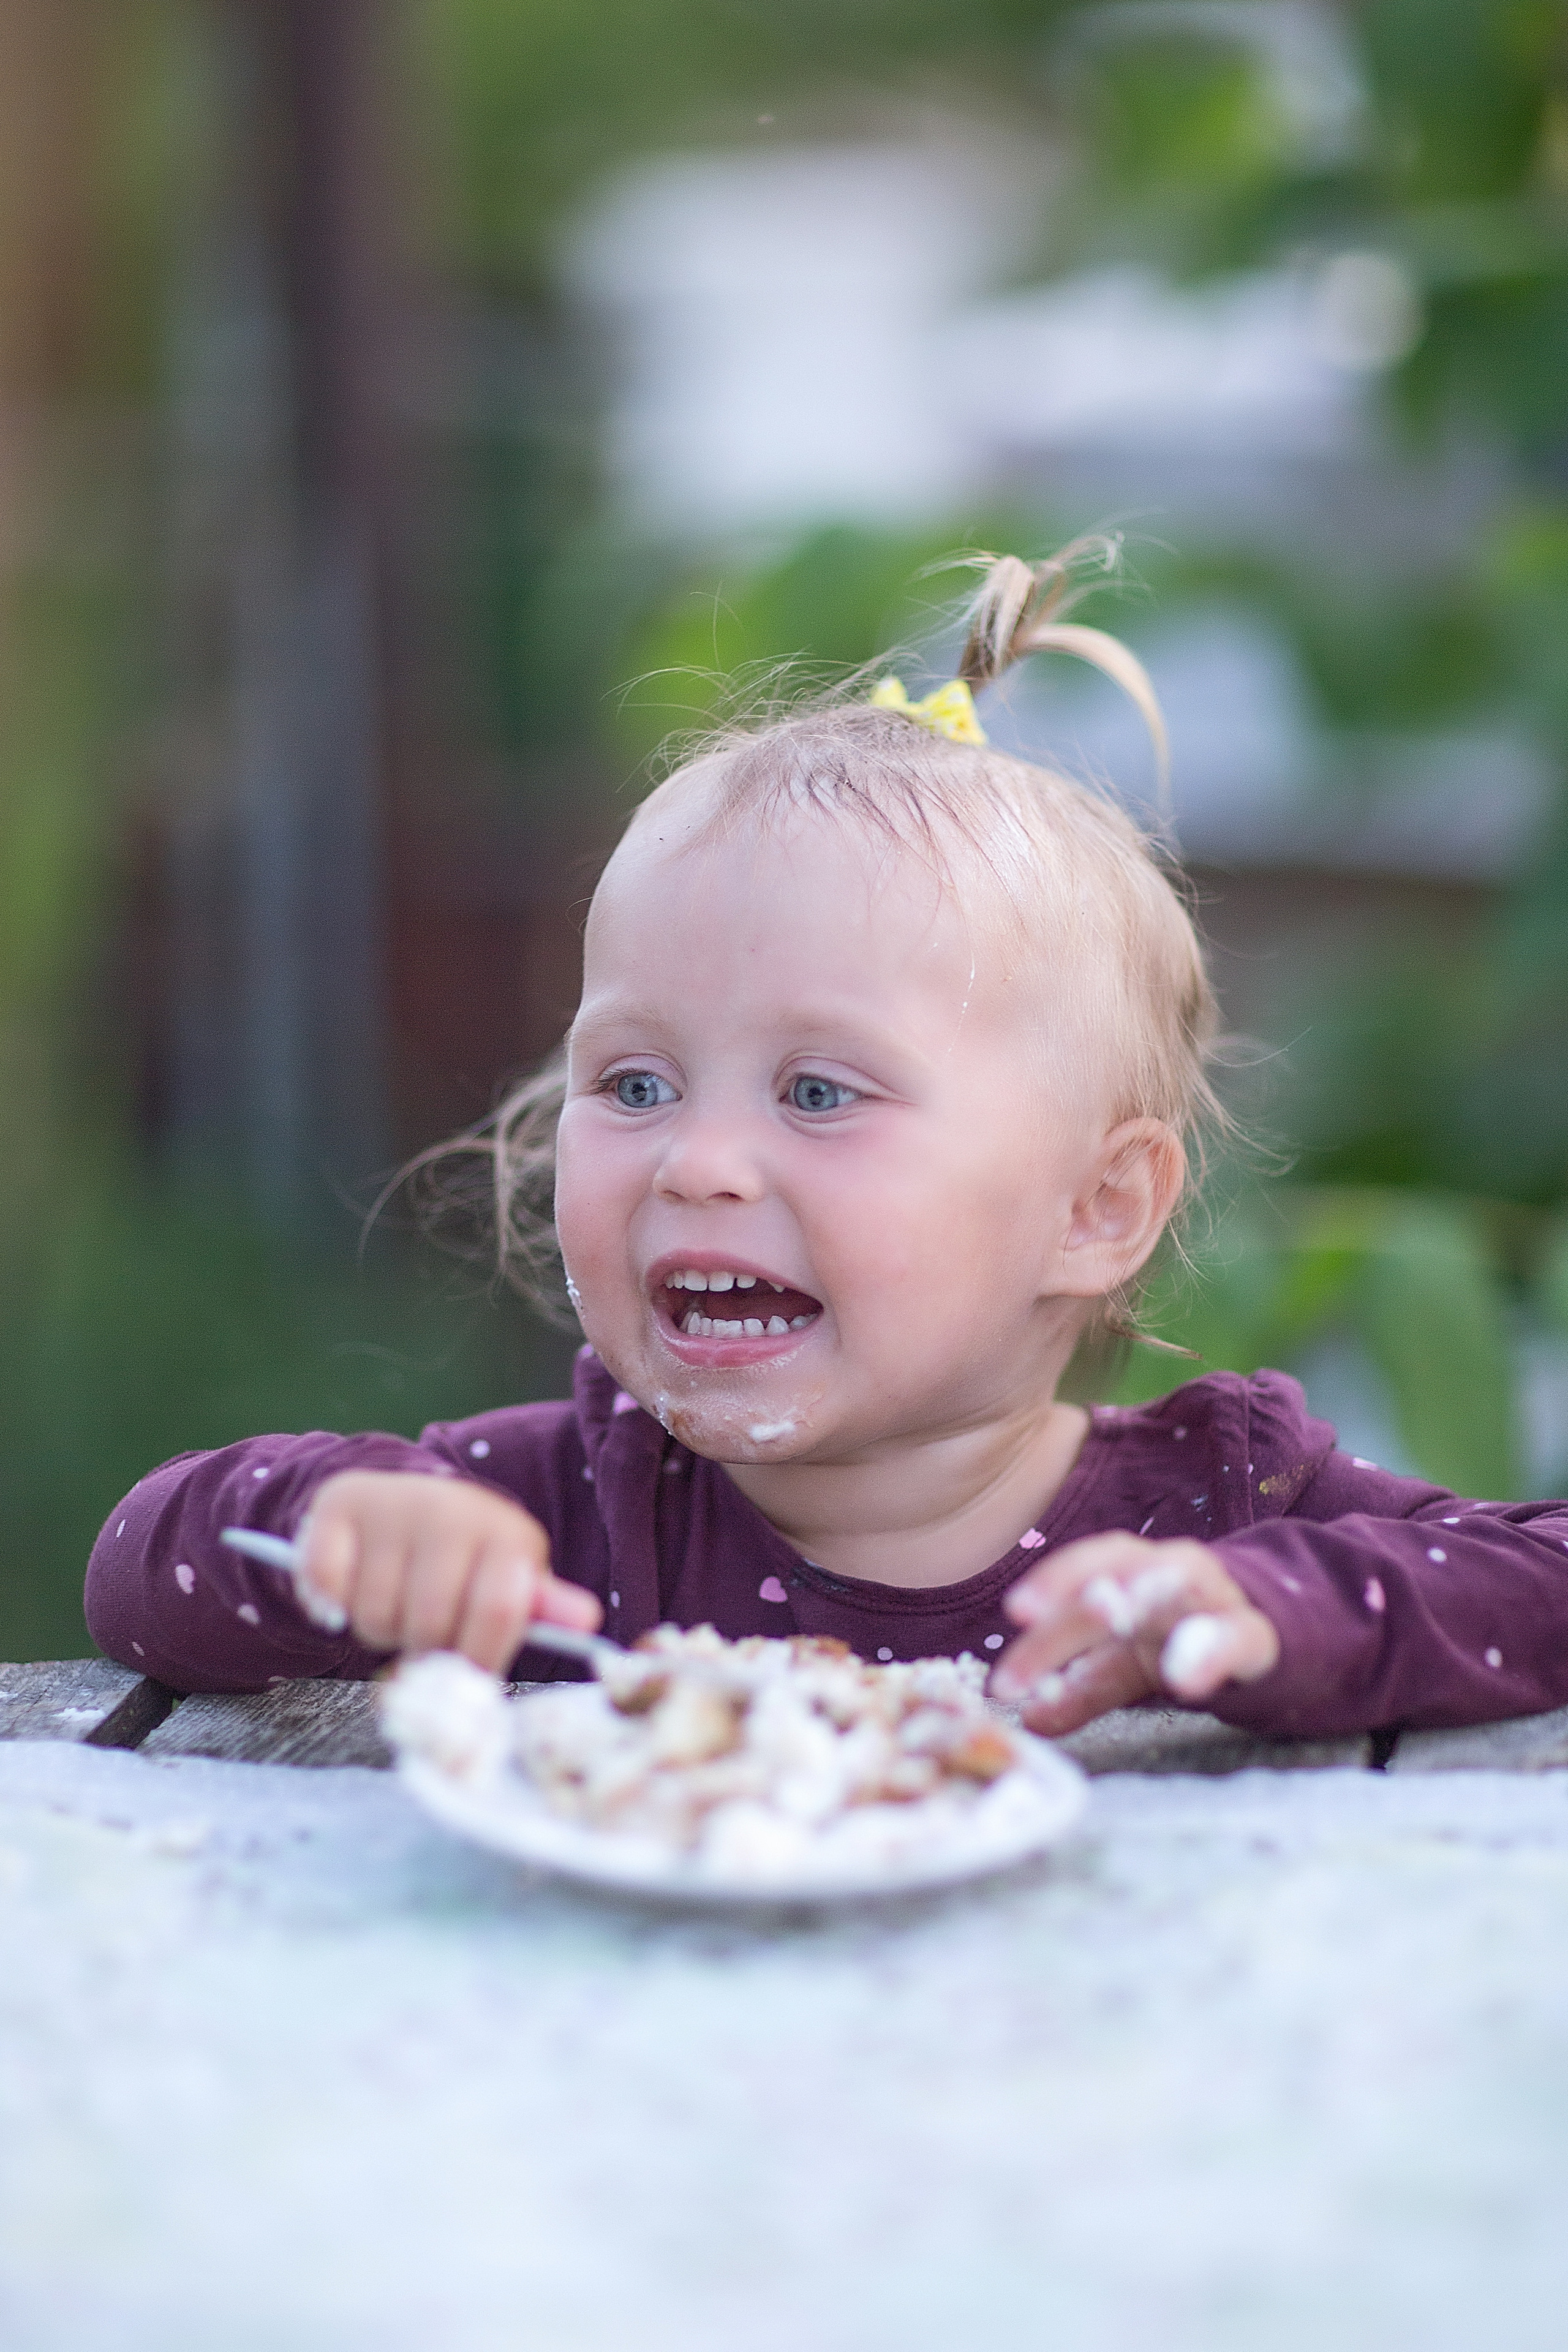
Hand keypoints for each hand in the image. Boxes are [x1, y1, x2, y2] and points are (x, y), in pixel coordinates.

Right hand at [296, 1471, 600, 1672]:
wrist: (404, 1498)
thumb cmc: (469, 1559)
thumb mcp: (511, 1578)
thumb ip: (541, 1607)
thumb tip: (586, 1620)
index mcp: (506, 1534)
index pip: (498, 1611)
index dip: (479, 1657)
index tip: (468, 1672)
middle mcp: (451, 1510)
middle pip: (430, 1625)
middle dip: (425, 1648)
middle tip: (427, 1632)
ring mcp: (393, 1504)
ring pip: (376, 1616)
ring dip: (380, 1630)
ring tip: (397, 1604)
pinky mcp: (339, 1505)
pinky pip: (329, 1588)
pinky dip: (334, 1604)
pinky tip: (354, 1587)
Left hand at [988, 1532, 1279, 1733]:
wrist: (1267, 1640)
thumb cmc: (1180, 1640)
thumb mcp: (1126, 1667)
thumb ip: (1081, 1686)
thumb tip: (1028, 1719)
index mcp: (1135, 1573)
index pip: (1090, 1565)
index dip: (1053, 1580)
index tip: (1014, 1610)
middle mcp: (1171, 1572)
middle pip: (1120, 1573)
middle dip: (1075, 1593)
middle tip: (1028, 1616)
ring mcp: (1216, 1598)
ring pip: (1179, 1580)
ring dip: (1142, 1594)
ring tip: (1105, 1615)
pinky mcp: (1256, 1637)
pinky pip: (1237, 1637)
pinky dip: (1211, 1652)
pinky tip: (1184, 1677)